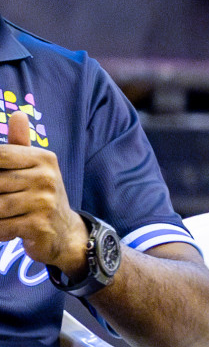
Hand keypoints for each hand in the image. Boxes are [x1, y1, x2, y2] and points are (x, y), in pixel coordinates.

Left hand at [0, 112, 85, 273]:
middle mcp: (47, 177)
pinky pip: (3, 227)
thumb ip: (19, 143)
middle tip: (2, 194)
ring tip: (2, 212)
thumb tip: (17, 114)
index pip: (1, 154)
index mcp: (43, 159)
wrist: (64, 231)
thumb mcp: (34, 167)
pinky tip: (6, 227)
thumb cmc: (41, 195)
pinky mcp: (39, 226)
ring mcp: (44, 203)